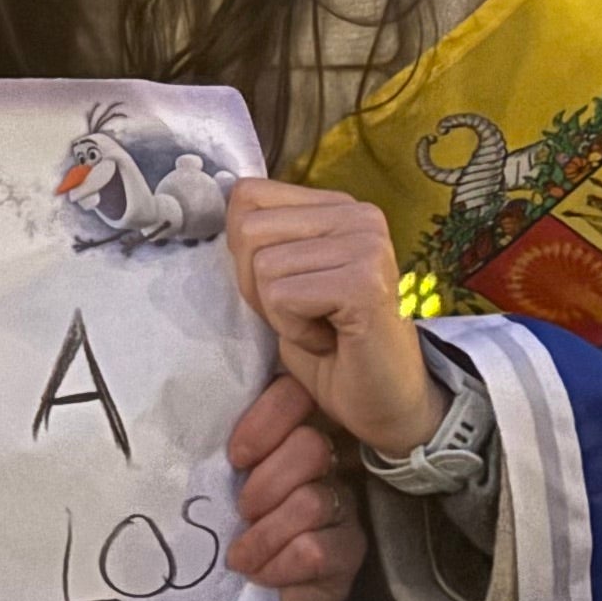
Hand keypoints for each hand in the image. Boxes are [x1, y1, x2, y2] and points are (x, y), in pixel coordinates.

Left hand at [223, 372, 369, 600]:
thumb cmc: (219, 537)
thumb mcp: (211, 489)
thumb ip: (217, 455)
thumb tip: (191, 425)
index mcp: (284, 435)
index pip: (295, 395)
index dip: (267, 420)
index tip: (234, 458)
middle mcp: (324, 462)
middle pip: (310, 446)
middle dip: (264, 485)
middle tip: (241, 513)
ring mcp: (343, 506)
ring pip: (311, 501)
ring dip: (265, 534)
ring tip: (242, 556)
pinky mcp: (350, 550)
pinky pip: (315, 548)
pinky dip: (277, 565)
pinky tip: (262, 576)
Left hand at [227, 178, 443, 462]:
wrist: (386, 404)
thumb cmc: (332, 346)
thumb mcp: (285, 280)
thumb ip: (260, 240)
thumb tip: (215, 204)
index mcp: (338, 206)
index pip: (247, 197)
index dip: (246, 255)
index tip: (290, 290)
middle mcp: (358, 215)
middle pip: (248, 230)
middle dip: (258, 286)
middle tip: (306, 314)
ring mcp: (366, 244)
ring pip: (262, 266)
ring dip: (280, 314)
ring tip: (322, 327)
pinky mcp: (364, 282)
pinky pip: (282, 297)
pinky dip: (294, 331)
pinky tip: (330, 341)